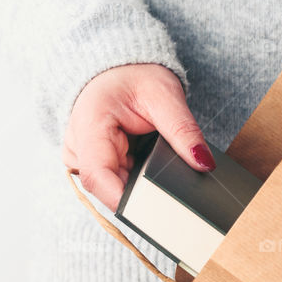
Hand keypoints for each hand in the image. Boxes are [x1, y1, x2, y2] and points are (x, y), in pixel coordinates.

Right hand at [63, 63, 214, 211]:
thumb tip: (204, 163)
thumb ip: (183, 131)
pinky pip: (114, 182)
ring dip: (137, 185)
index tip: (154, 212)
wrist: (118, 69)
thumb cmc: (134, 76)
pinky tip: (147, 168)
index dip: (123, 199)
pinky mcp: (91, 163)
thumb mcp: (165, 96)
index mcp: (88, 124)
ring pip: (111, 188)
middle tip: (173, 195)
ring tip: (156, 164)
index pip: (98, 175)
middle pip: (106, 187)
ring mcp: (81, 157)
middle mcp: (77, 145)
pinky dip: (134, 179)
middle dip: (139, 194)